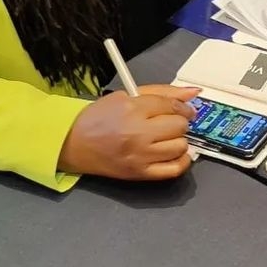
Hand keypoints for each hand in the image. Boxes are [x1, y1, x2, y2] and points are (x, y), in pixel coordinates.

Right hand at [58, 84, 200, 180]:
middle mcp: (138, 134)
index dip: (182, 106)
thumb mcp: (127, 96)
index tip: (183, 108)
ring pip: (180, 146)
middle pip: (179, 125)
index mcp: (133, 109)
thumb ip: (163, 93)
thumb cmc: (98, 118)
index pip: (173, 105)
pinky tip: (173, 153)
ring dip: (179, 140)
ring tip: (166, 137)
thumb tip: (194, 92)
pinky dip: (181, 161)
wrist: (72, 143)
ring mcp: (140, 156)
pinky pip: (174, 170)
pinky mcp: (139, 174)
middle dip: (179, 121)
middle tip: (169, 122)